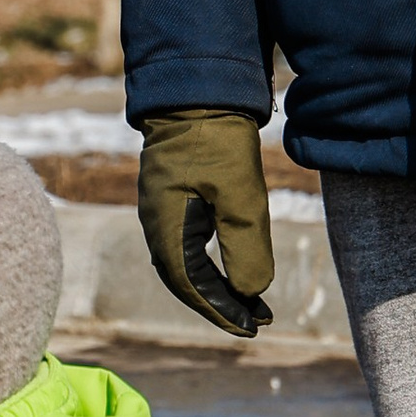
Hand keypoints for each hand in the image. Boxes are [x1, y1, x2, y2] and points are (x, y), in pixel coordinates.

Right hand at [136, 111, 274, 337]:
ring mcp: (162, 211)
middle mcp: (157, 224)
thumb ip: (246, 245)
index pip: (192, 286)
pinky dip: (213, 265)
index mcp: (166, 226)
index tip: (253, 327)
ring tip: (252, 305)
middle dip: (221, 305)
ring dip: (218, 287)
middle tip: (258, 322)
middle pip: (186, 281)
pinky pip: (188, 245)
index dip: (223, 311)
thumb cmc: (217, 139)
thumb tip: (251, 292)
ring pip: (187, 265)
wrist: (196, 89)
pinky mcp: (172, 198)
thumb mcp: (240, 194)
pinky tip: (233, 270)